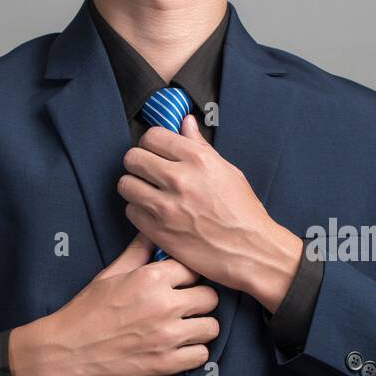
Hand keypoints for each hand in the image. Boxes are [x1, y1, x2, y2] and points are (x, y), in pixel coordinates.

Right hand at [8, 232, 219, 375]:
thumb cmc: (86, 311)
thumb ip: (137, 252)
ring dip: (200, 328)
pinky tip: (179, 350)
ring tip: (184, 330)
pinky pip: (201, 356)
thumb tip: (151, 230)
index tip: (181, 285)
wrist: (66, 350)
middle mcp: (164, 305)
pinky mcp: (166, 364)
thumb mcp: (109, 274)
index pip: (194, 269)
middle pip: (210, 298)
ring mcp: (167, 337)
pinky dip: (193, 353)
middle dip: (200, 302)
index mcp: (151, 279)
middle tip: (185, 308)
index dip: (189, 278)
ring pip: (211, 328)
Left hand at [117, 114, 303, 313]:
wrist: (249, 251)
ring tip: (147, 192)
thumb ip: (200, 146)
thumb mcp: (227, 171)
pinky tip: (153, 213)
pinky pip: (130, 211)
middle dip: (137, 163)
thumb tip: (186, 124)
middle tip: (146, 172)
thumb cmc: (242, 212)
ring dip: (134, 187)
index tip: (154, 151)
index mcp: (198, 159)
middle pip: (133, 158)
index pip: (152, 136)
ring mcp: (165, 206)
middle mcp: (179, 179)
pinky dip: (138, 211)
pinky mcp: (157, 230)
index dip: (150, 143)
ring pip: (126, 184)